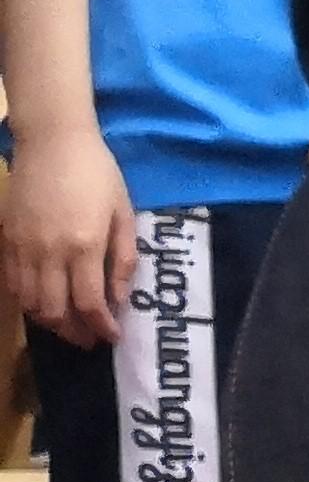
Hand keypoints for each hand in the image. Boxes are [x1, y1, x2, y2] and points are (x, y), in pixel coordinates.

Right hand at [3, 128, 135, 346]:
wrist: (52, 143)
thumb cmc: (97, 173)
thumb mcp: (123, 211)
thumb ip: (123, 256)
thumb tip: (121, 297)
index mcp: (85, 245)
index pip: (89, 302)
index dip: (101, 326)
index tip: (113, 338)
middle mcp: (50, 253)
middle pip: (54, 311)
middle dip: (74, 332)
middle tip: (89, 338)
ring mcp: (23, 249)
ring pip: (29, 303)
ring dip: (49, 322)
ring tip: (68, 326)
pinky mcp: (6, 242)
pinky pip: (13, 285)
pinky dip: (27, 302)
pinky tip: (43, 303)